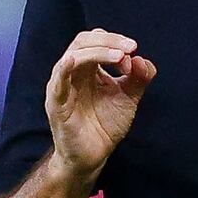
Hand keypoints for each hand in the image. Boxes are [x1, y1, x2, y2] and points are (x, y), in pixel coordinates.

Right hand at [42, 31, 153, 182]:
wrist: (94, 156)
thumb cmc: (106, 125)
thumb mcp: (128, 98)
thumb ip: (138, 78)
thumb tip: (141, 59)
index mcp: (88, 69)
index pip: (97, 40)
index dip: (116, 42)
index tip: (134, 53)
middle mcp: (74, 73)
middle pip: (83, 41)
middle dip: (109, 40)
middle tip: (130, 47)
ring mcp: (63, 87)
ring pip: (73, 56)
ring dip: (96, 52)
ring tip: (118, 56)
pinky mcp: (57, 103)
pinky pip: (58, 82)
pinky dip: (64, 68)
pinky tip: (74, 60)